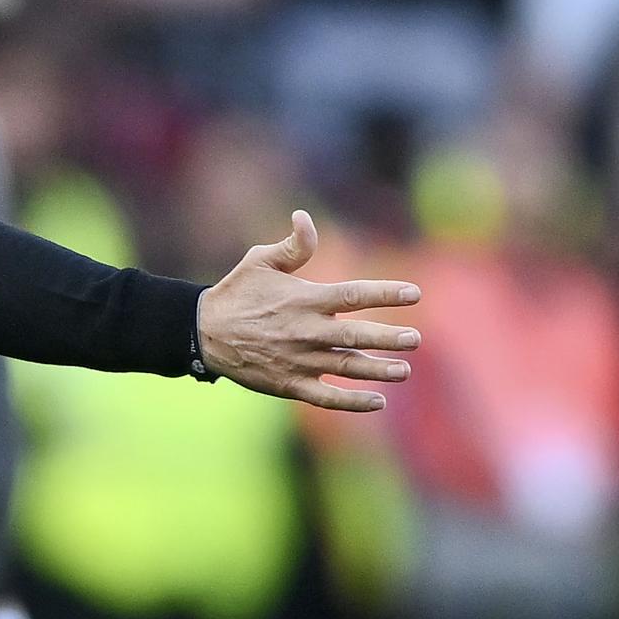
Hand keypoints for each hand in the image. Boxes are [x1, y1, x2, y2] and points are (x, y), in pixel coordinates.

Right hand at [197, 210, 420, 411]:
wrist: (203, 333)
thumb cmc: (237, 292)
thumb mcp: (260, 260)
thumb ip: (292, 244)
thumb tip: (305, 217)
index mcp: (303, 299)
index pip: (353, 295)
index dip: (385, 293)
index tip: (414, 293)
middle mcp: (305, 331)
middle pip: (355, 336)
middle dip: (388, 338)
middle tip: (415, 339)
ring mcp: (298, 361)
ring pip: (346, 368)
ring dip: (378, 370)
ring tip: (405, 370)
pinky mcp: (289, 384)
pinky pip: (326, 397)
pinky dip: (352, 402)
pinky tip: (377, 402)